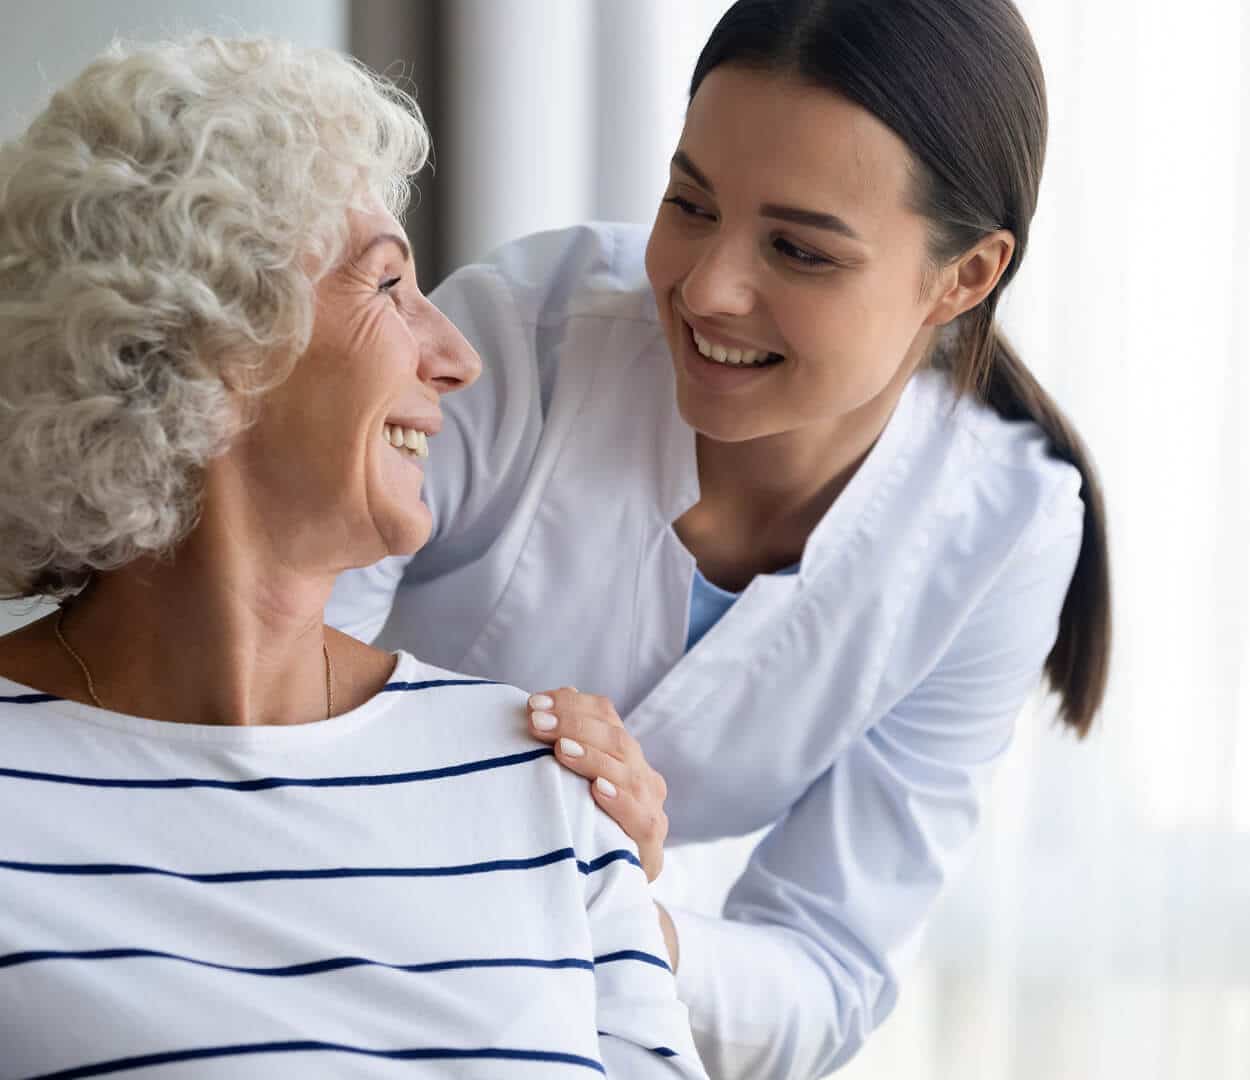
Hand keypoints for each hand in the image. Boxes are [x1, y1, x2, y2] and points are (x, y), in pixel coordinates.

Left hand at [527, 687, 667, 881]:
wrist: (617, 882)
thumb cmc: (590, 822)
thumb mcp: (577, 780)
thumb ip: (569, 742)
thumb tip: (549, 703)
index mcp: (624, 753)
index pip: (606, 715)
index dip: (572, 705)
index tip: (533, 703)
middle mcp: (641, 774)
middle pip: (615, 738)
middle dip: (574, 725)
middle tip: (537, 721)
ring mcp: (650, 806)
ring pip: (627, 773)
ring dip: (593, 757)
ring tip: (561, 749)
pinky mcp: (651, 843)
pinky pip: (639, 817)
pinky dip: (619, 801)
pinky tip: (597, 789)